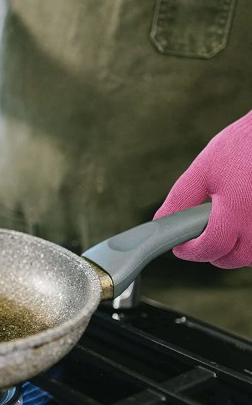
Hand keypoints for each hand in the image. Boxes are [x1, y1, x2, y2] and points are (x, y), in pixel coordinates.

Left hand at [154, 110, 251, 267]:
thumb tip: (161, 223)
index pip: (211, 249)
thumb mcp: (205, 169)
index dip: (190, 251)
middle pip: (234, 259)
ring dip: (238, 246)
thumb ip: (181, 199)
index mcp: (238, 210)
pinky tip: (245, 214)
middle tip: (203, 233)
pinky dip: (251, 236)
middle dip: (215, 251)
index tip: (180, 246)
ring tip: (229, 219)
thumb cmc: (244, 145)